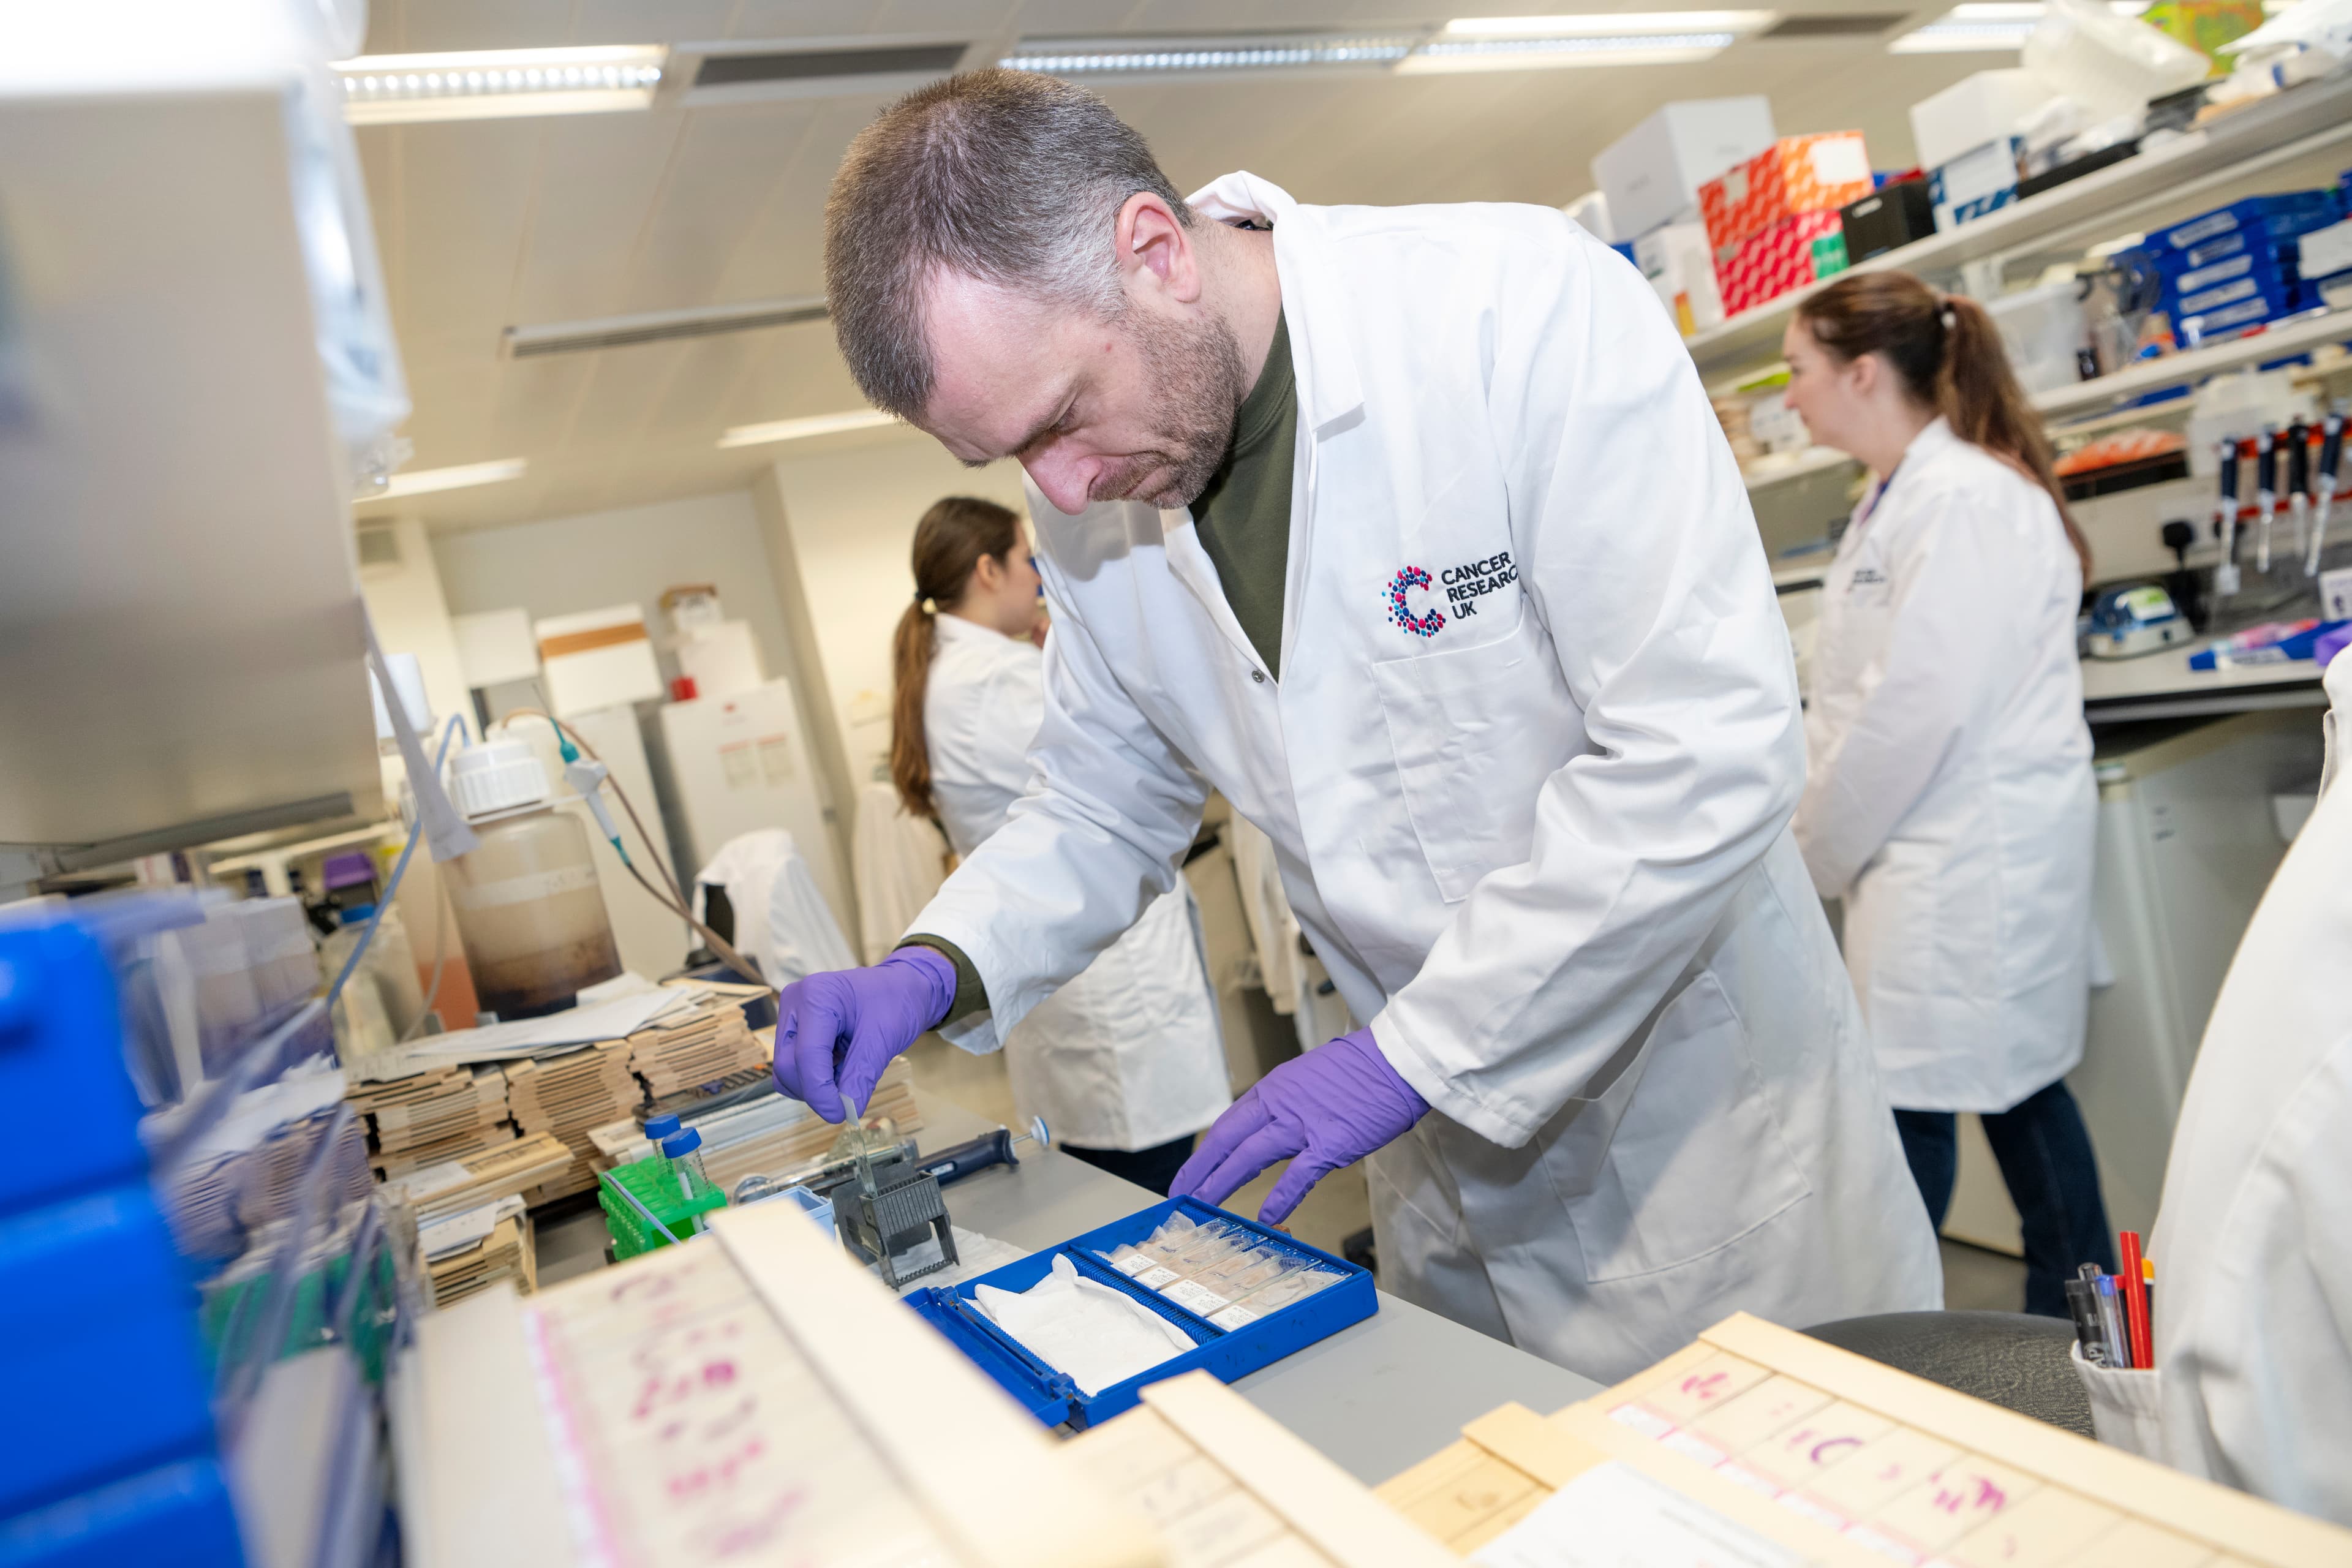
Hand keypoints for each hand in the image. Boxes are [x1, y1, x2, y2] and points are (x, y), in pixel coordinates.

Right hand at [772, 947, 955, 1122]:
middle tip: (850, 1099)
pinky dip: (814, 1078)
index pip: (806, 1057)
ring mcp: (791, 1016)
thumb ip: (861, 1076)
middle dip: (817, 1091)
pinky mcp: (794, 1030)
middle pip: (789, 1066)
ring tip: (849, 1073)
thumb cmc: (897, 1002)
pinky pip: (794, 1067)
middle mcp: (795, 1003)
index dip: (821, 1094)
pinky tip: (840, 1067)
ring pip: (787, 1071)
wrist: (902, 987)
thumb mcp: (884, 1039)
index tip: (841, 1115)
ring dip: (814, 1086)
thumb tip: (846, 1111)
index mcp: (816, 996)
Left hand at [1171, 1028, 1428, 1224]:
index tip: (1188, 1176)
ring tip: (1203, 1207)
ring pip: (1250, 1156)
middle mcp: (1280, 1104)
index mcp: (1273, 1089)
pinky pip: (1298, 1174)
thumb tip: (1270, 1128)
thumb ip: (1286, 1104)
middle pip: (1227, 1141)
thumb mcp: (1309, 1079)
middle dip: (1201, 1172)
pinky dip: (1281, 1197)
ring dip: (1222, 1183)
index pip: (1226, 1126)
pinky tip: (1266, 1216)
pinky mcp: (1331, 1143)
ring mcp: (1303, 1124)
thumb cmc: (1360, 1070)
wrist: (1397, 1059)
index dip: (1204, 1155)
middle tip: (1180, 1198)